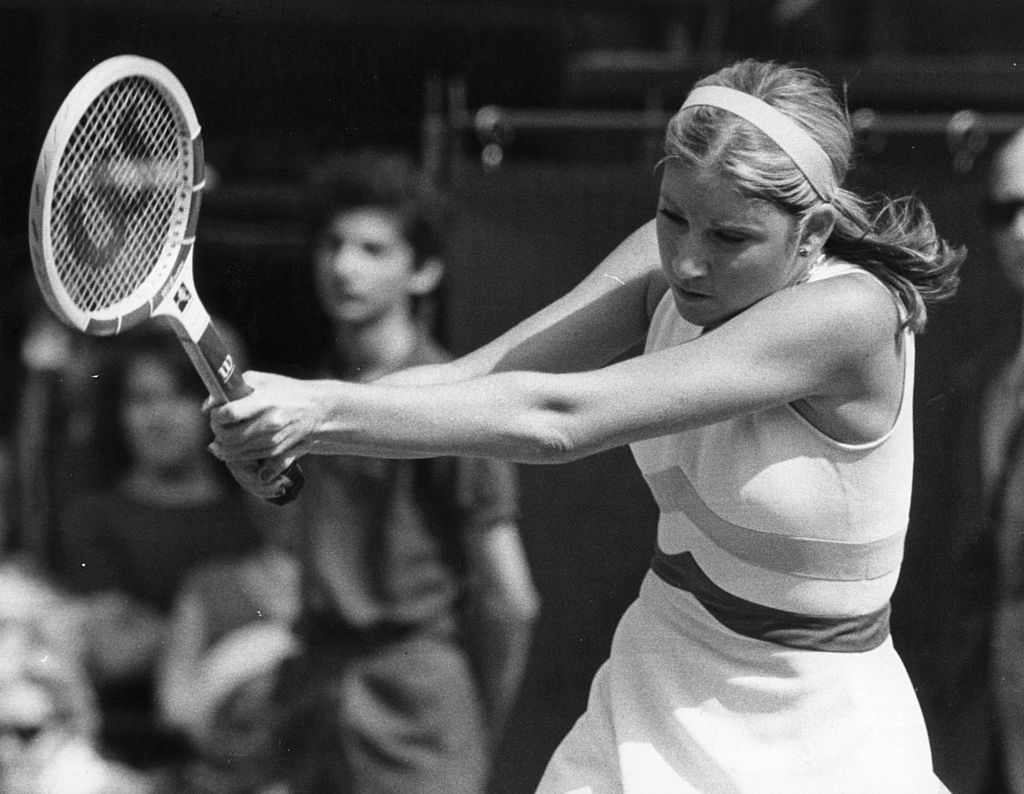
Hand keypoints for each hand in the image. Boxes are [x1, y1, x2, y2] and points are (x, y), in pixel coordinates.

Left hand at [206, 371, 320, 481]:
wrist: (316, 409)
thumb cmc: (285, 390)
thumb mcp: (261, 380)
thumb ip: (232, 389)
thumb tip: (207, 407)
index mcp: (265, 402)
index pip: (229, 414)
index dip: (217, 415)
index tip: (217, 411)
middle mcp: (269, 423)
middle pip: (228, 436)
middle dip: (217, 430)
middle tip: (218, 423)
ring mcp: (272, 440)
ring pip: (233, 451)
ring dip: (221, 445)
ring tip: (222, 434)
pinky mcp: (274, 451)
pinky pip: (244, 457)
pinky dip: (232, 453)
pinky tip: (230, 444)